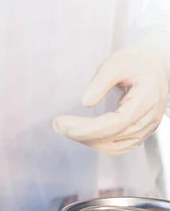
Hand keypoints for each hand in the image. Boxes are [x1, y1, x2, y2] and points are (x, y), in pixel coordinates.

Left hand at [53, 47, 167, 154]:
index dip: (91, 129)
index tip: (67, 127)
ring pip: (114, 146)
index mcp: (146, 99)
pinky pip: (117, 148)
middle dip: (82, 134)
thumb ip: (101, 81)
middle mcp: (149, 118)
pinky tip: (81, 135)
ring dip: (87, 141)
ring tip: (66, 128)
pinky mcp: (139, 135)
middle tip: (57, 124)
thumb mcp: (116, 63)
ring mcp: (146, 129)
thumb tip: (85, 102)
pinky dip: (97, 144)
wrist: (153, 68)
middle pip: (114, 136)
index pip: (118, 122)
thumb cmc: (134, 63)